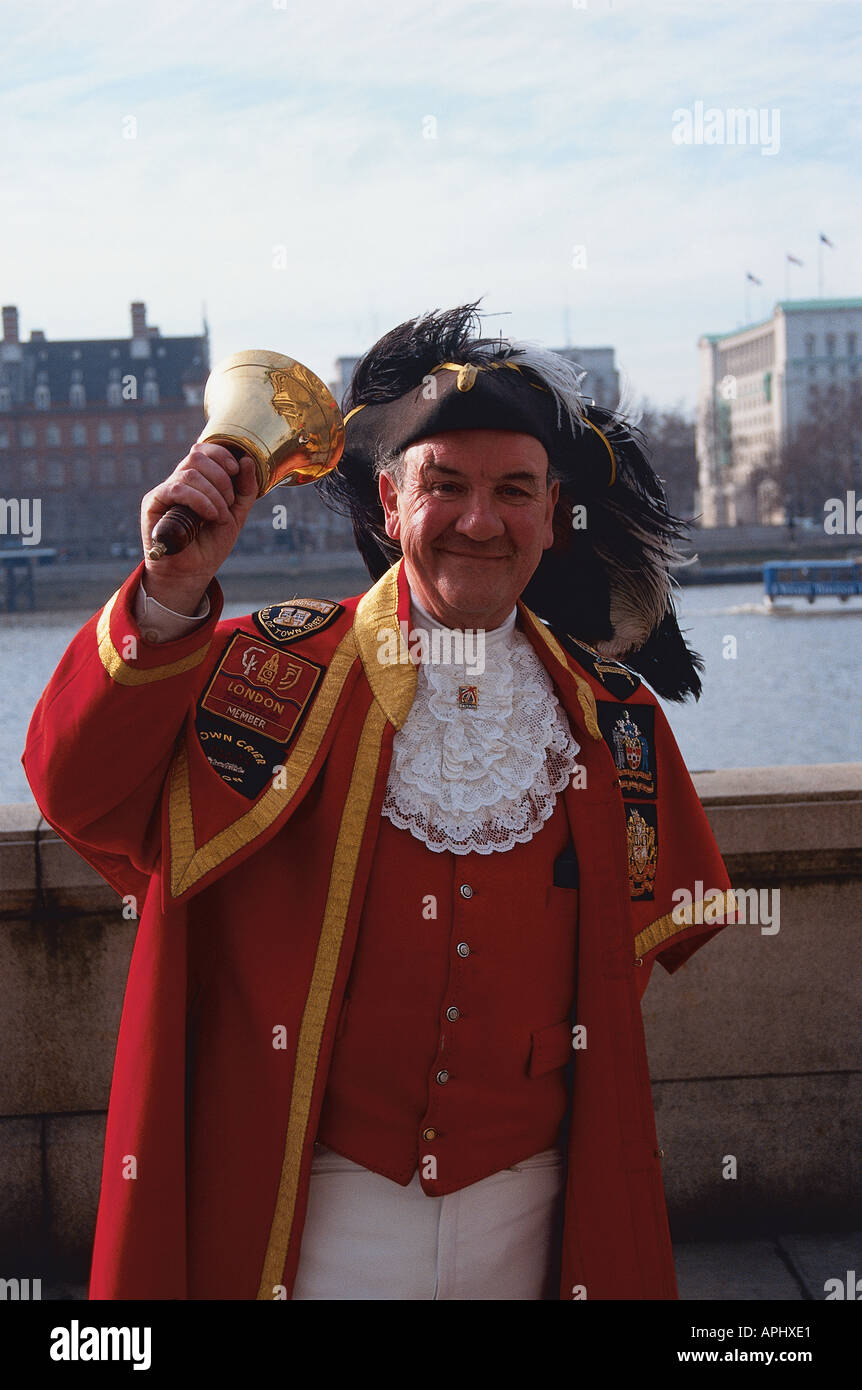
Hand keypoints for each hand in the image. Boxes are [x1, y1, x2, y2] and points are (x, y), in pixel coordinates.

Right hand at [141, 444, 257, 612]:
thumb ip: (244, 490)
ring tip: (219, 516)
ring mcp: (166, 490)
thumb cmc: (211, 544)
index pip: (204, 449)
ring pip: (190, 472)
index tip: (236, 470)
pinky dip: (199, 500)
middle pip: (197, 455)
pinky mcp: (154, 502)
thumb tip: (247, 460)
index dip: (222, 454)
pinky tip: (209, 516)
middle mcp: (180, 481)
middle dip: (221, 477)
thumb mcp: (236, 515)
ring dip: (213, 494)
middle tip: (229, 502)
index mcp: (198, 480)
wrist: (192, 572)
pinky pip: (177, 489)